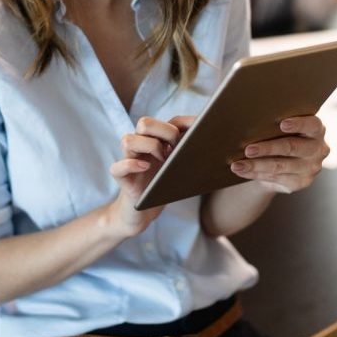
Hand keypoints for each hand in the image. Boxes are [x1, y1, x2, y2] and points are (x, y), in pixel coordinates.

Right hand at [107, 116, 193, 236]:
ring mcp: (129, 161)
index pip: (168, 121)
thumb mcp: (180, 171)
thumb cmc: (163, 190)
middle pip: (144, 122)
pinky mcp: (122, 179)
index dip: (184, 123)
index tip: (199, 130)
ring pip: (128, 139)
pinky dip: (131, 165)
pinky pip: (117, 167)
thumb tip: (219, 149)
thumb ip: (190, 157)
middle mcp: (141, 147)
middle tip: (176, 149)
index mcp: (157, 141)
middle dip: (165, 132)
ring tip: (162, 160)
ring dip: (149, 146)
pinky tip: (145, 168)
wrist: (140, 215)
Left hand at [231, 115, 328, 193]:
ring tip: (237, 165)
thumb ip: (276, 124)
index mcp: (317, 130)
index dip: (298, 124)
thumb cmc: (280, 135)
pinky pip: (275, 178)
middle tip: (248, 149)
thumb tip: (248, 122)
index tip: (282, 124)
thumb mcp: (283, 127)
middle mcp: (318, 149)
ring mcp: (311, 168)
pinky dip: (255, 174)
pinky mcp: (300, 182)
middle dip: (267, 148)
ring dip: (256, 165)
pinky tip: (242, 171)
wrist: (284, 160)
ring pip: (280, 166)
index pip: (312, 125)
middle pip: (291, 147)